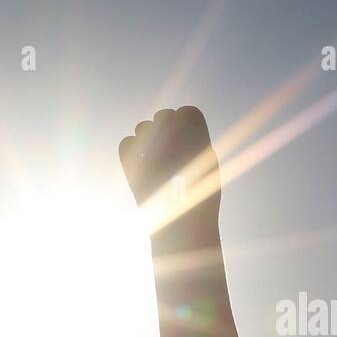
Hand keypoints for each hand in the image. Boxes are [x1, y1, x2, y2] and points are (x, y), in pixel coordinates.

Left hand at [119, 106, 220, 230]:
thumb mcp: (210, 167)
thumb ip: (199, 143)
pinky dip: (132, 150)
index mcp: (196, 136)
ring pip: (143, 127)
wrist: (181, 225)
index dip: (187, 123)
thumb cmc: (201, 199)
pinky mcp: (130, 162)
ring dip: (149, 137)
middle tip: (169, 146)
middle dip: (166, 127)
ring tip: (155, 158)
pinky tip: (141, 162)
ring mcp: (149, 148)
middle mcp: (171, 136)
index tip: (187, 137)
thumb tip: (185, 130)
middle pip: (164, 115)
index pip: (188, 112)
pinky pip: (126, 143)